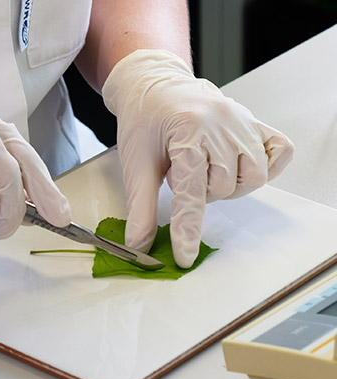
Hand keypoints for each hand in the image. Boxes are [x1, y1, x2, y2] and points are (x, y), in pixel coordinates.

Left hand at [102, 50, 293, 267]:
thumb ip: (141, 207)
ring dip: (229, 185)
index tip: (185, 257)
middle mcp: (222, 126)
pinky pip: (280, 151)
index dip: (187, 229)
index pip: (192, 193)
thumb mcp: (136, 163)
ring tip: (206, 169)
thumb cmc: (143, 120)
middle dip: (201, 193)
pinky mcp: (254, 121)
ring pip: (253, 177)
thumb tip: (139, 244)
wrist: (154, 84)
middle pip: (225, 187)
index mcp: (188, 133)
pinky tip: (238, 163)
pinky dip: (265, 166)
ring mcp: (243, 122)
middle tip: (182, 176)